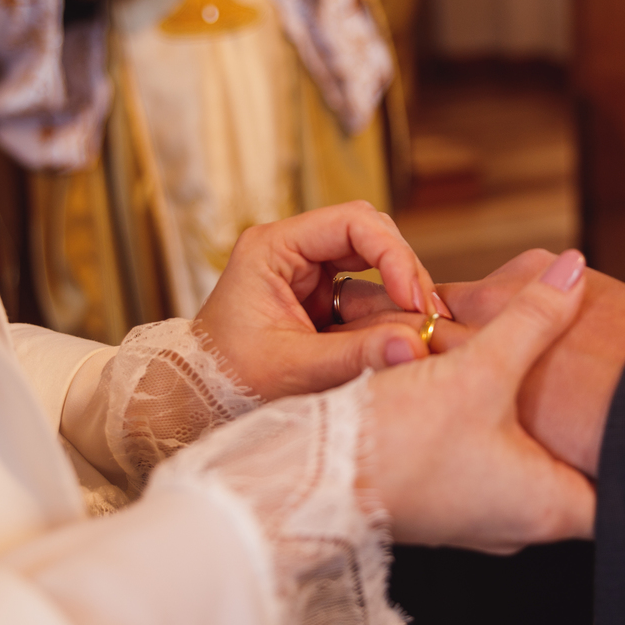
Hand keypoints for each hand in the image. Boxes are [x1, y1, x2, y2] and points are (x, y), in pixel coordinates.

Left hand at [196, 201, 440, 400]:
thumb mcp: (293, 369)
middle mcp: (294, 253)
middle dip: (404, 272)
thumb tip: (417, 346)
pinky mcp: (323, 303)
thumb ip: (356, 356)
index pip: (352, 222)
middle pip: (371, 236)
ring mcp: (310, 277)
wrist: (197, 402)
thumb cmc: (228, 380)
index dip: (392, 254)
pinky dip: (390, 320)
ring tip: (424, 334)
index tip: (413, 298)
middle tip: (427, 315)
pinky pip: (369, 300)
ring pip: (376, 268)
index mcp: (273, 248)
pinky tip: (406, 342)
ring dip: (401, 299)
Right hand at [362, 250, 595, 552]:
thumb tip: (575, 269)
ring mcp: (485, 517)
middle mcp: (523, 523)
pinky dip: (500, 426)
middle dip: (588, 419)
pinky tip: (493, 387)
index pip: (624, 487)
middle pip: (579, 468)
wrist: (311, 477)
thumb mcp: (478, 370)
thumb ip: (533, 317)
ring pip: (531, 460)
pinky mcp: (451, 501)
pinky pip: (495, 462)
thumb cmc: (398, 441)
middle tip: (609, 371)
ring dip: (537, 418)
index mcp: (548, 505)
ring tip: (557, 372)